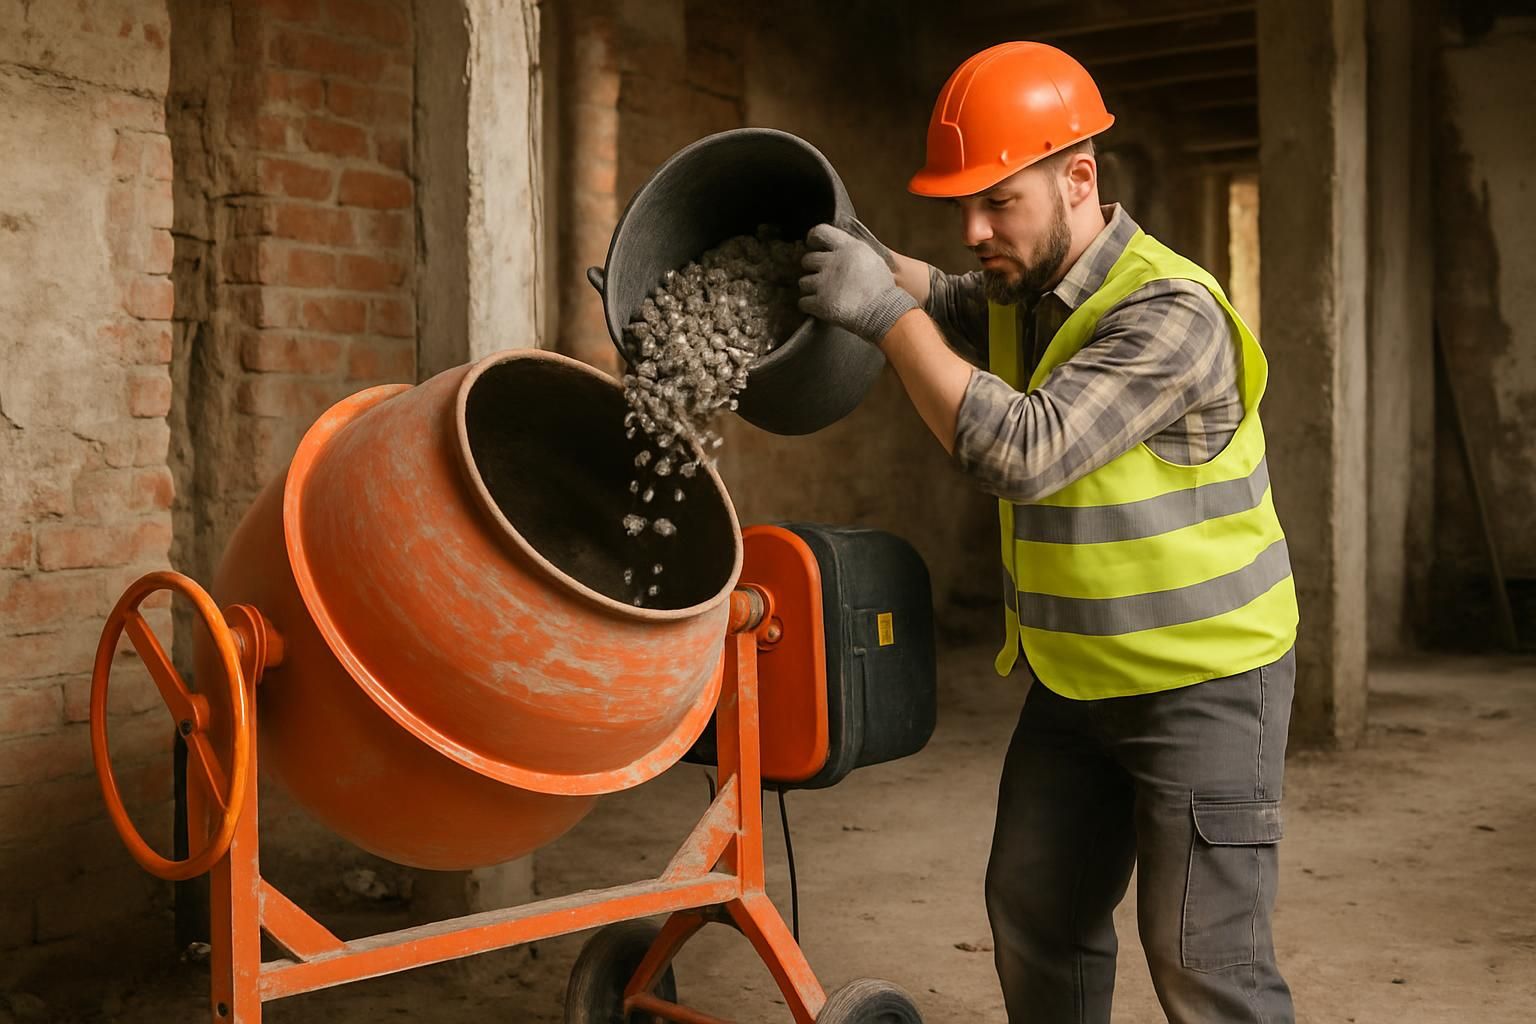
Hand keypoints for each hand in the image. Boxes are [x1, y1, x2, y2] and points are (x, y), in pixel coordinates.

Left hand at [798, 223, 918, 341]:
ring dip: (811, 288)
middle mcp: (833, 262)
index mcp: (848, 248)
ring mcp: (824, 283)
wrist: (885, 313)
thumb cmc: (883, 290)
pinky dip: (809, 305)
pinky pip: (803, 302)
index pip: (821, 232)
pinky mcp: (820, 303)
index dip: (813, 237)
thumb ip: (853, 251)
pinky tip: (819, 307)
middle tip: (822, 277)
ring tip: (824, 294)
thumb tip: (840, 249)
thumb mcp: (873, 259)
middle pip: (808, 259)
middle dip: (812, 268)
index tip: (812, 244)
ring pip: (803, 282)